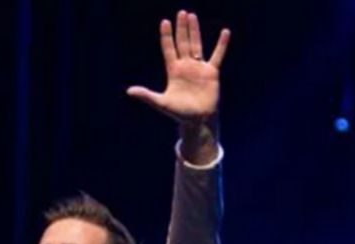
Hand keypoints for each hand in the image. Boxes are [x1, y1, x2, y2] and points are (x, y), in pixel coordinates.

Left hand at [126, 11, 229, 125]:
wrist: (198, 120)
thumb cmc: (179, 113)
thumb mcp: (161, 103)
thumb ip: (147, 96)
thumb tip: (129, 91)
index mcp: (173, 71)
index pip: (168, 49)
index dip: (166, 36)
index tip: (164, 22)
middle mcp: (185, 66)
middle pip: (182, 43)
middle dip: (181, 28)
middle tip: (181, 13)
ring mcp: (199, 68)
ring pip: (196, 45)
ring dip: (194, 31)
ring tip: (192, 16)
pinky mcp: (212, 72)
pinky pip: (217, 55)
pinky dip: (221, 45)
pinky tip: (225, 33)